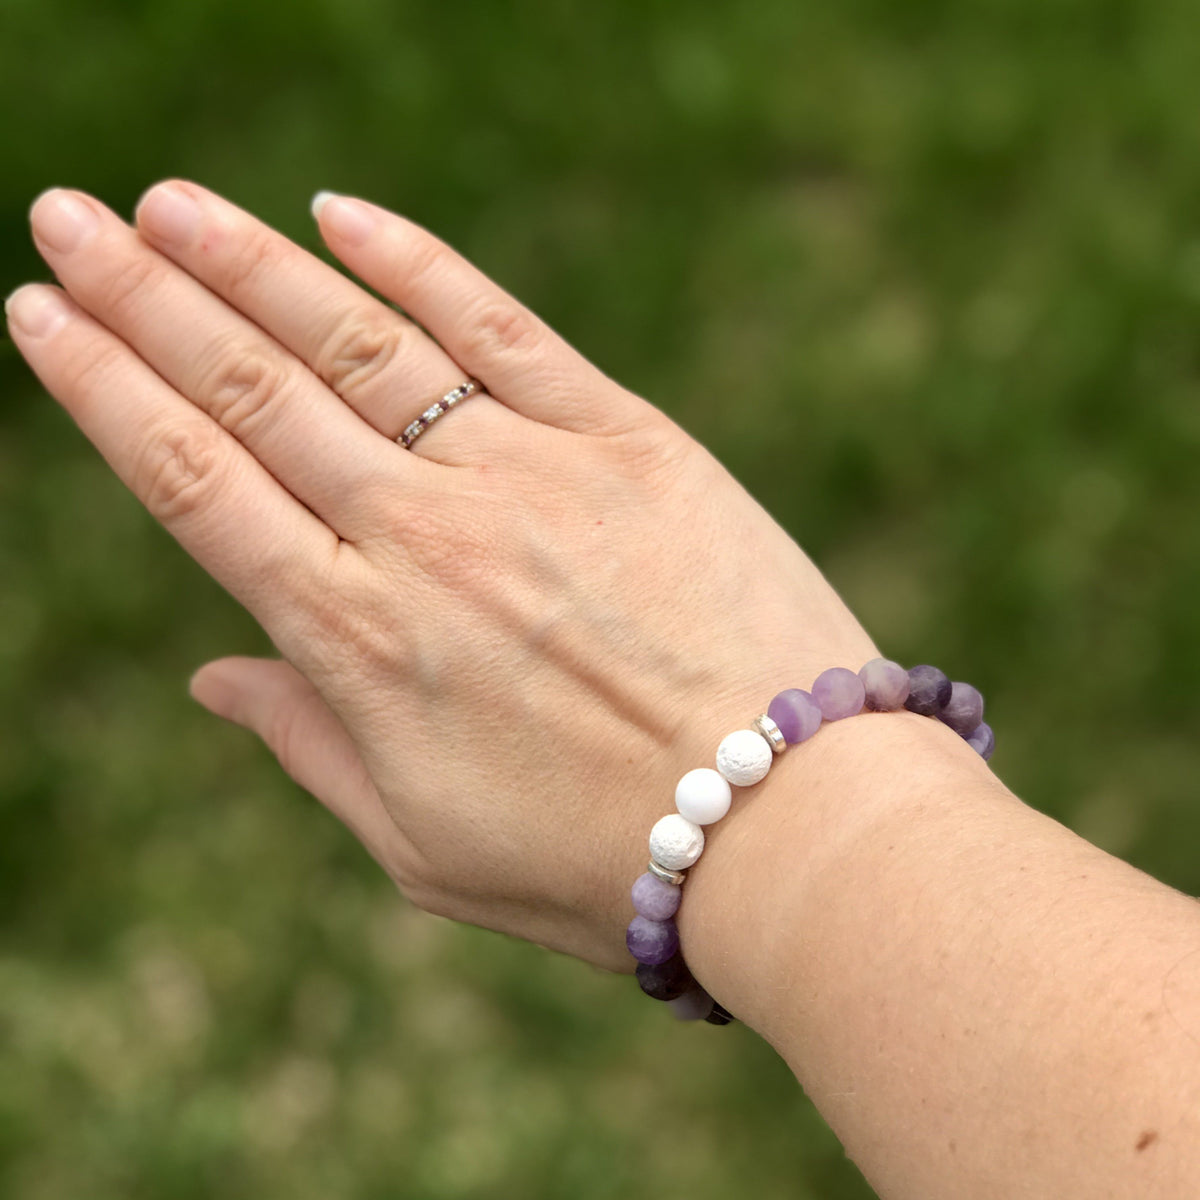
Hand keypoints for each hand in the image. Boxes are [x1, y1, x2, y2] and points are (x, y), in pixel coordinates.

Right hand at [6, 182, 875, 971]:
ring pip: (357, 346)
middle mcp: (422, 540)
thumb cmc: (598, 858)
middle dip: (143, 296)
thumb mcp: (421, 842)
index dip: (105, 390)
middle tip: (66, 214)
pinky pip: (503, 330)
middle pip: (251, 393)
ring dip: (250, 264)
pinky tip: (342, 213)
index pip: (194, 485)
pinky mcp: (627, 442)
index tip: (41, 315)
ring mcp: (526, 478)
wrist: (786, 825)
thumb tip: (215, 676)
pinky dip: (418, 265)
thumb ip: (309, 744)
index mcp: (355, 643)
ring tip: (169, 204)